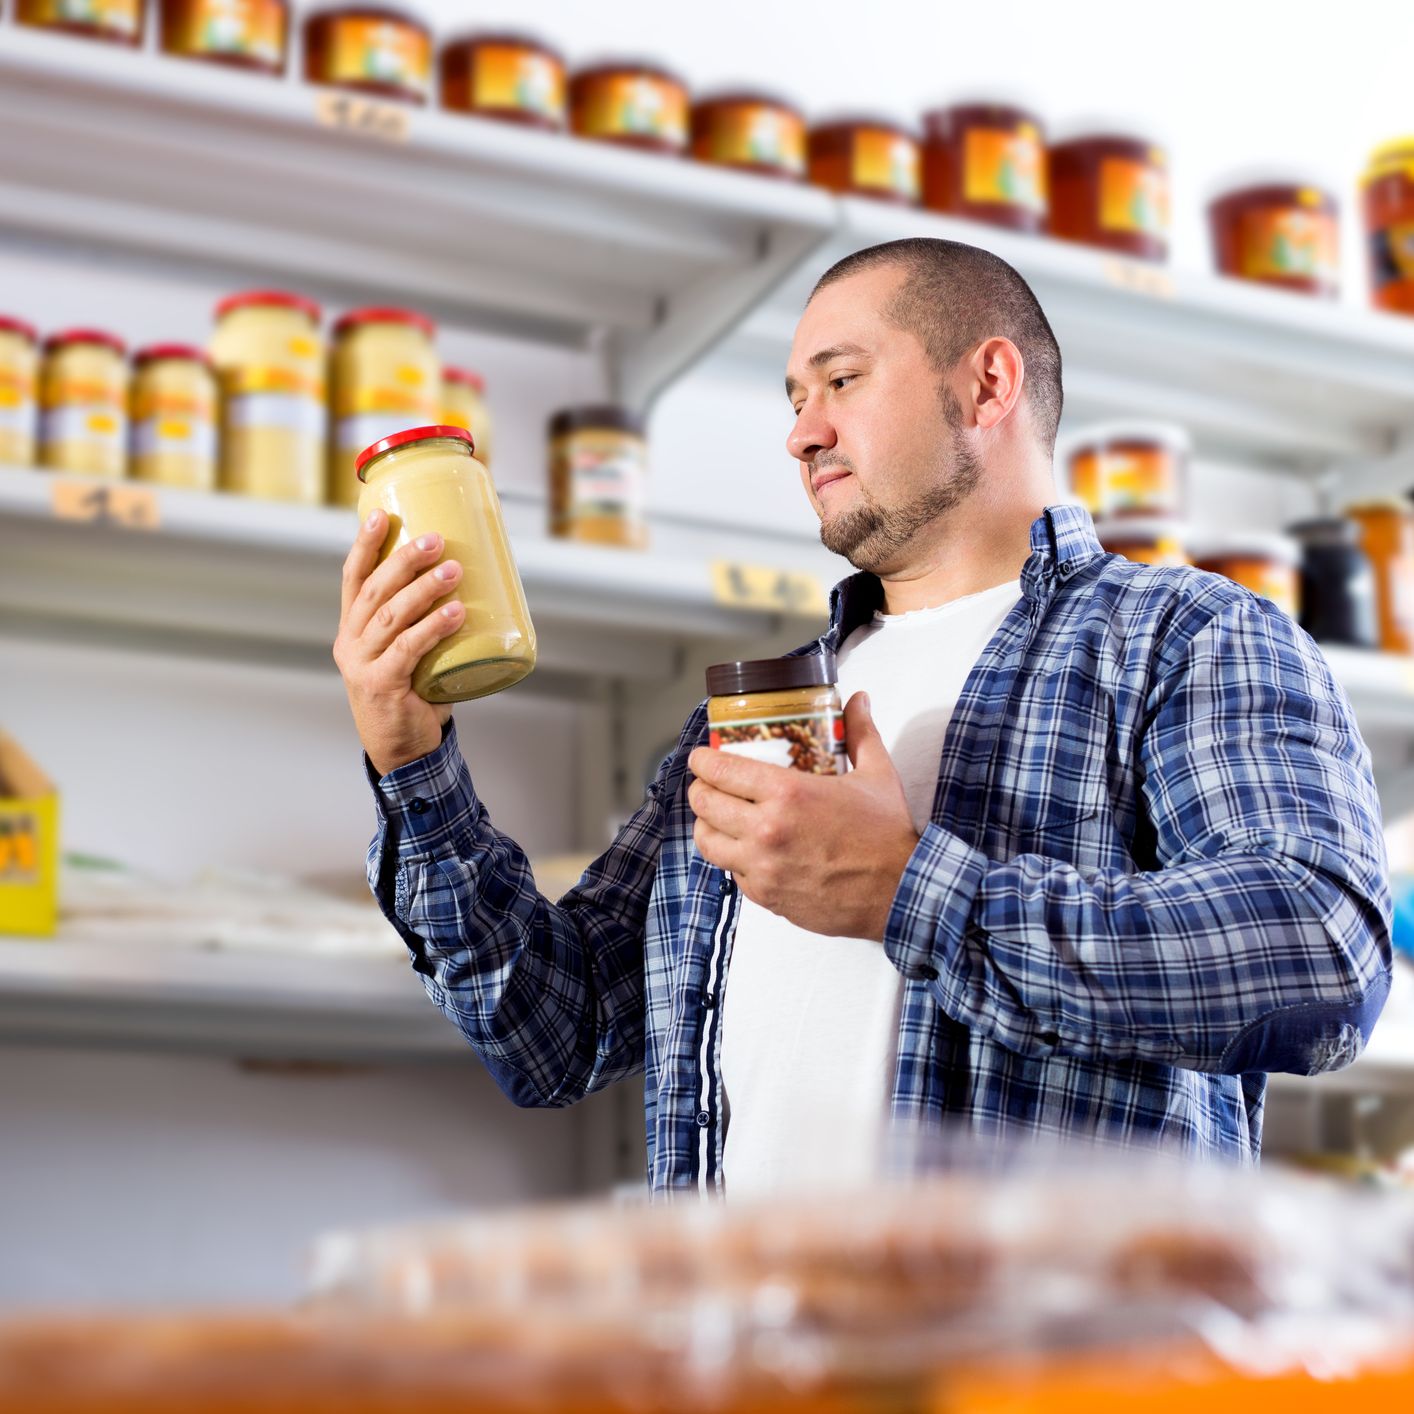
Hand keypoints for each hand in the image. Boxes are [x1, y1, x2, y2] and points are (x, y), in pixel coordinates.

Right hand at [333, 508, 461, 777]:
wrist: (402, 751)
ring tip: (454, 570)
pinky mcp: (382, 685)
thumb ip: (427, 623)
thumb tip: (478, 584)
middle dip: (404, 560)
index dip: (364, 546)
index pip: (353, 579)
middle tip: (436, 540)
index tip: (379, 515)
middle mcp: (352, 642)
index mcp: (353, 629)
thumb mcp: (410, 653)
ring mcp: (363, 665)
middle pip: (375, 591)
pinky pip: (409, 649)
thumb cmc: (413, 694)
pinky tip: (455, 613)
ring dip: (425, 589)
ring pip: (392, 616)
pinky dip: (433, 628)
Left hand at [687, 691, 919, 940]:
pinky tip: (747, 848)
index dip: (703, 760)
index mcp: (788, 793)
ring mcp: (762, 867)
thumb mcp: (876, 774)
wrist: (899, 893)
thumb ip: (861, 732)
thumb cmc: (887, 835)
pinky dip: (733, 858)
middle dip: (700, 789)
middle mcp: (767, 830)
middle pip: (704, 804)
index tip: (702, 756)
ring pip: (708, 842)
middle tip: (707, 783)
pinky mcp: (766, 896)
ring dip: (707, 825)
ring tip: (717, 817)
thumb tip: (858, 700)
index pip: (720, 769)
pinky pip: (732, 872)